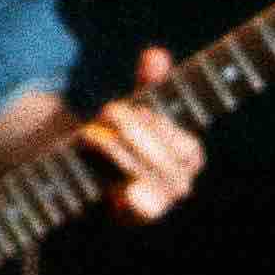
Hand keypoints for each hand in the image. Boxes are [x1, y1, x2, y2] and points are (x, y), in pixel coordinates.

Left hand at [78, 47, 202, 222]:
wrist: (86, 177)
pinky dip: (131, 201)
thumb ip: (148, 86)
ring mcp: (156, 205)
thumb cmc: (120, 139)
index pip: (189, 148)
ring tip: (90, 135)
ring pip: (149, 184)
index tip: (140, 111)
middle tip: (106, 111)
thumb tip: (157, 56)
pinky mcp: (129, 218)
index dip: (163, 129)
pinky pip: (139, 212)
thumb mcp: (133, 108)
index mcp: (187, 158)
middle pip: (167, 165)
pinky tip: (121, 192)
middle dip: (135, 134)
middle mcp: (179, 186)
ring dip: (119, 154)